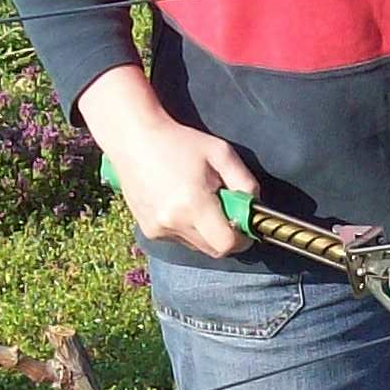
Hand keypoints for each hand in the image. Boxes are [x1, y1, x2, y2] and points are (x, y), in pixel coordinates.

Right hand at [77, 68, 256, 256]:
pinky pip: (179, 239)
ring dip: (206, 232)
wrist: (134, 138)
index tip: (245, 223)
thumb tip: (255, 206)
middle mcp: (173, 222)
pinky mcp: (148, 230)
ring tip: (198, 200)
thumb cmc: (180, 141)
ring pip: (197, 246)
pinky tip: (179, 202)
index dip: (242, 238)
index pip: (227, 244)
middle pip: (213, 250)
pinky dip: (187, 228)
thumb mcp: (221, 153)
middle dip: (227, 236)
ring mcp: (158, 229)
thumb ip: (245, 182)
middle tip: (225, 209)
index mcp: (193, 204)